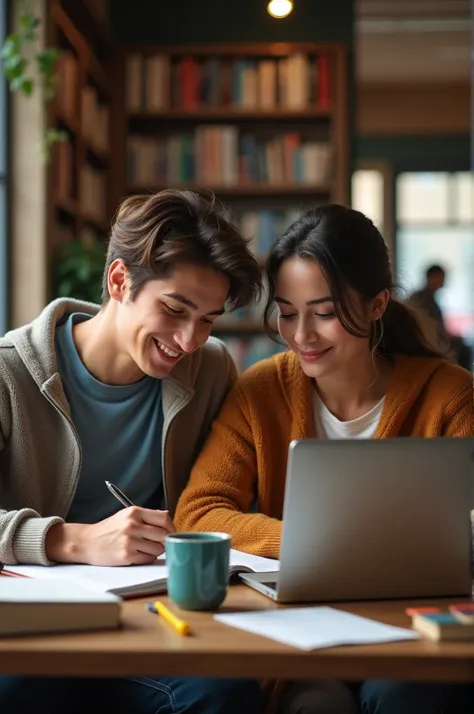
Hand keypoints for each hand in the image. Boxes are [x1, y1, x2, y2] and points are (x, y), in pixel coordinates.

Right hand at [45, 507, 174, 564]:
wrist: (87, 542)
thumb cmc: (109, 529)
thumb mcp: (126, 515)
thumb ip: (147, 516)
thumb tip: (167, 517)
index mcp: (134, 512)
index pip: (164, 519)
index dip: (171, 527)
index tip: (171, 532)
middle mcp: (132, 525)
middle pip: (163, 535)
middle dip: (164, 541)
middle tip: (159, 543)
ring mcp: (129, 541)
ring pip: (158, 549)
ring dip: (156, 551)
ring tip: (145, 548)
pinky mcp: (126, 556)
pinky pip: (148, 559)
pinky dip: (147, 558)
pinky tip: (138, 554)